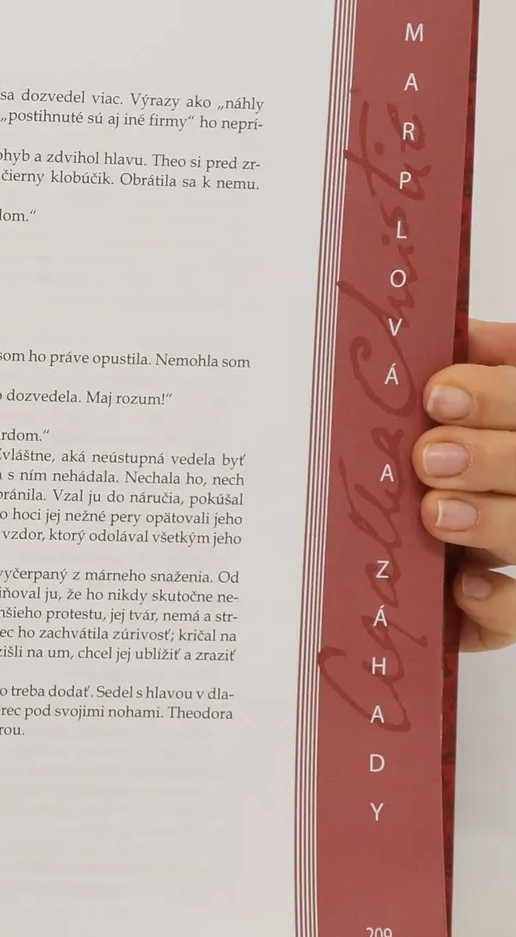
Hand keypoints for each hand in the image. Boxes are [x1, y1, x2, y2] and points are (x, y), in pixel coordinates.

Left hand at [419, 320, 515, 651]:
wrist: (459, 497)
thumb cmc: (465, 435)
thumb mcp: (479, 382)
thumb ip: (474, 358)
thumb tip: (438, 331)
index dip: (494, 396)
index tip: (438, 395)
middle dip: (487, 459)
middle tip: (429, 457)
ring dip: (490, 522)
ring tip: (437, 513)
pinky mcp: (511, 603)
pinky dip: (499, 604)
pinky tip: (464, 585)